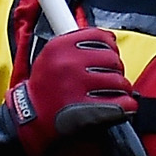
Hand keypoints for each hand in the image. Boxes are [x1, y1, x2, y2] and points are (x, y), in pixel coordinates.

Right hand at [7, 27, 136, 155]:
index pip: (100, 36)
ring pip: (119, 81)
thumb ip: (76, 46)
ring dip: (121, 89)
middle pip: (113, 58)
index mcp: (59, 47)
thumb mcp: (51, 57)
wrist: (28, 119)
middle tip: (109, 79)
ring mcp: (77, 87)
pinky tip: (122, 107)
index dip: (110, 45)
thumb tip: (110, 40)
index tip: (110, 53)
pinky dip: (126, 106)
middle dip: (116, 70)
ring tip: (113, 95)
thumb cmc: (43, 89)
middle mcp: (68, 64)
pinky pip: (121, 103)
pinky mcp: (86, 111)